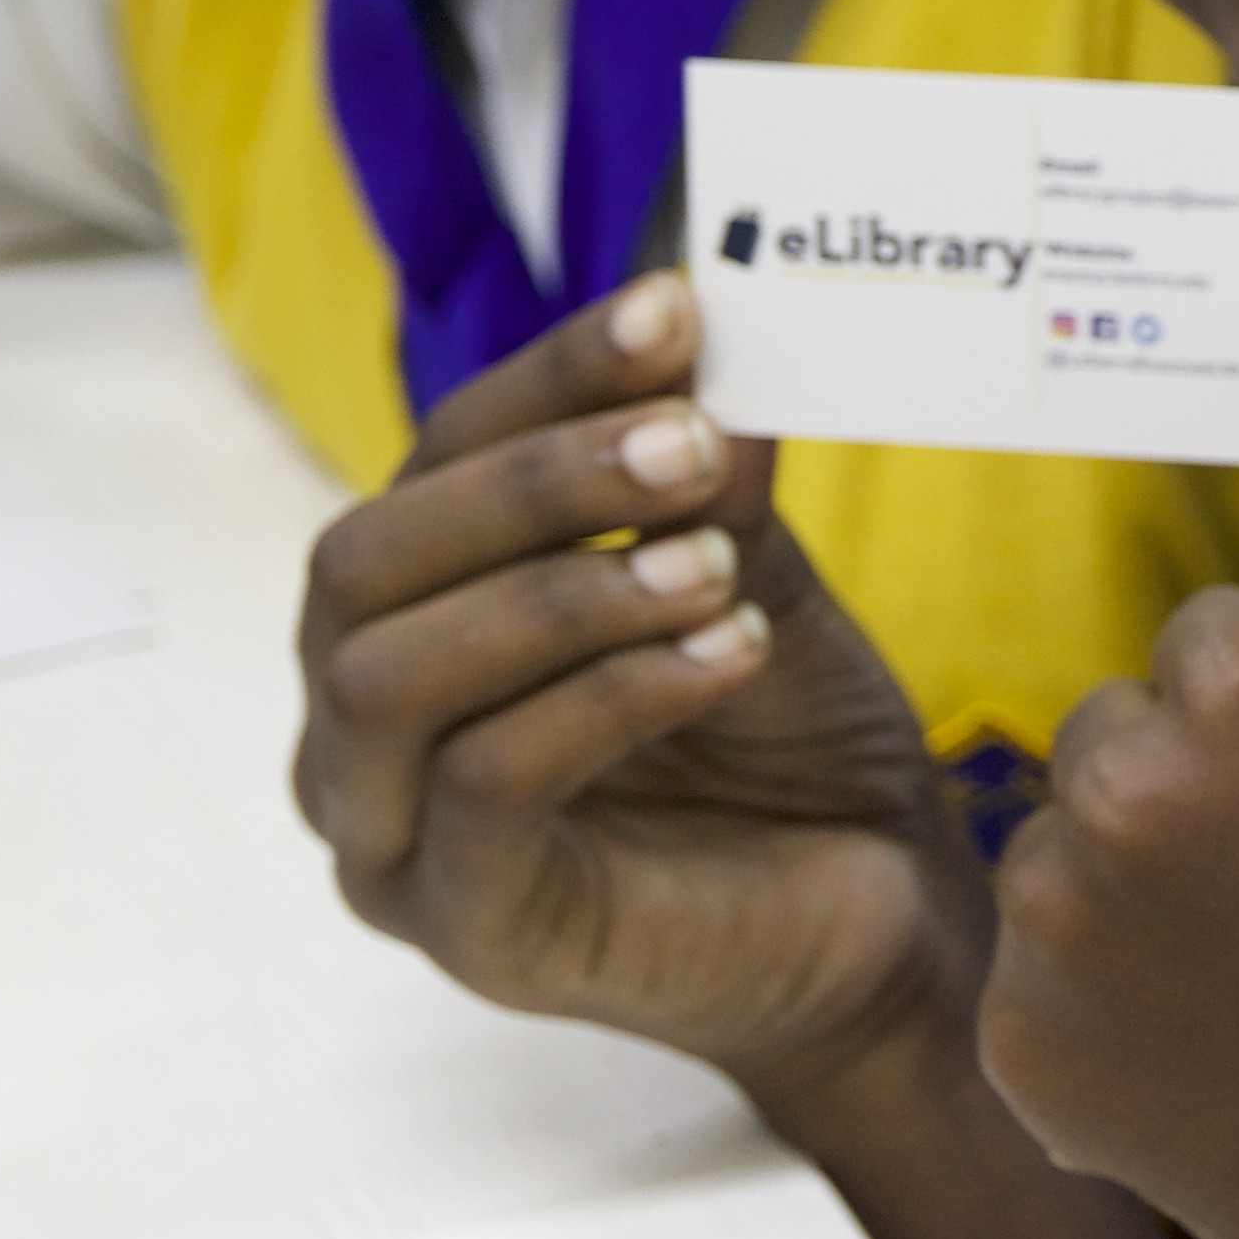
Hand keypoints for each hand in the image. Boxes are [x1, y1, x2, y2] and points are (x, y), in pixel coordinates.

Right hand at [298, 281, 988, 1117]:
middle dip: (531, 483)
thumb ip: (700, 477)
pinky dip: (605, 696)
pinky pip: (485, 784)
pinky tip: (723, 649)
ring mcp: (391, 839)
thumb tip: (689, 329)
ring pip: (393, 674)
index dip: (542, 378)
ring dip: (561, 593)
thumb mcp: (749, 574)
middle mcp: (360, 728)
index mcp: (411, 616)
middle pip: (363, 560)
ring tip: (713, 562)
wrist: (878, 919)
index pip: (430, 466)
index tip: (673, 309)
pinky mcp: (462, 929)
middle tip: (690, 441)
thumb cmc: (792, 748)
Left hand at [979, 318, 1238, 1238]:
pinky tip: (1211, 1057)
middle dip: (1198, 796)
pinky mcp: (1019, 1049)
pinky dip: (1100, 1012)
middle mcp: (1126, 793)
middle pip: (1118, 733)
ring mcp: (1059, 932)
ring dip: (1140, 895)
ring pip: (1067, 845)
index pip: (1212, 643)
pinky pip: (1031, 974)